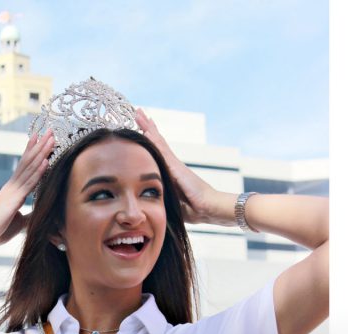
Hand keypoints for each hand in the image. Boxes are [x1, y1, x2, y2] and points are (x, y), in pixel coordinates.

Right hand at [0, 130, 54, 247]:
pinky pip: (29, 183)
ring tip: (51, 138)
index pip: (25, 166)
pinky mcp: (14, 199)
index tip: (41, 137)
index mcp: (13, 190)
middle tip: (50, 129)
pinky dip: (39, 171)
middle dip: (41, 145)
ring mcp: (13, 190)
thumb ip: (30, 215)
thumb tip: (40, 214)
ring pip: (30, 167)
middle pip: (29, 161)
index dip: (33, 151)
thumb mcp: (20, 222)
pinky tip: (46, 161)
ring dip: (42, 152)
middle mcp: (13, 186)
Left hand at [135, 109, 226, 224]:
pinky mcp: (176, 166)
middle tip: (138, 112)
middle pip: (157, 142)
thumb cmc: (194, 209)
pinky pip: (161, 149)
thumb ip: (162, 197)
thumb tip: (149, 201)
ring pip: (158, 141)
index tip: (140, 129)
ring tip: (139, 112)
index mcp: (171, 173)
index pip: (157, 153)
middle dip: (147, 127)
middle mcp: (172, 164)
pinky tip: (145, 129)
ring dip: (148, 127)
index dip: (149, 140)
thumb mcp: (172, 202)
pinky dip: (153, 138)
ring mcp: (174, 164)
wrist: (209, 208)